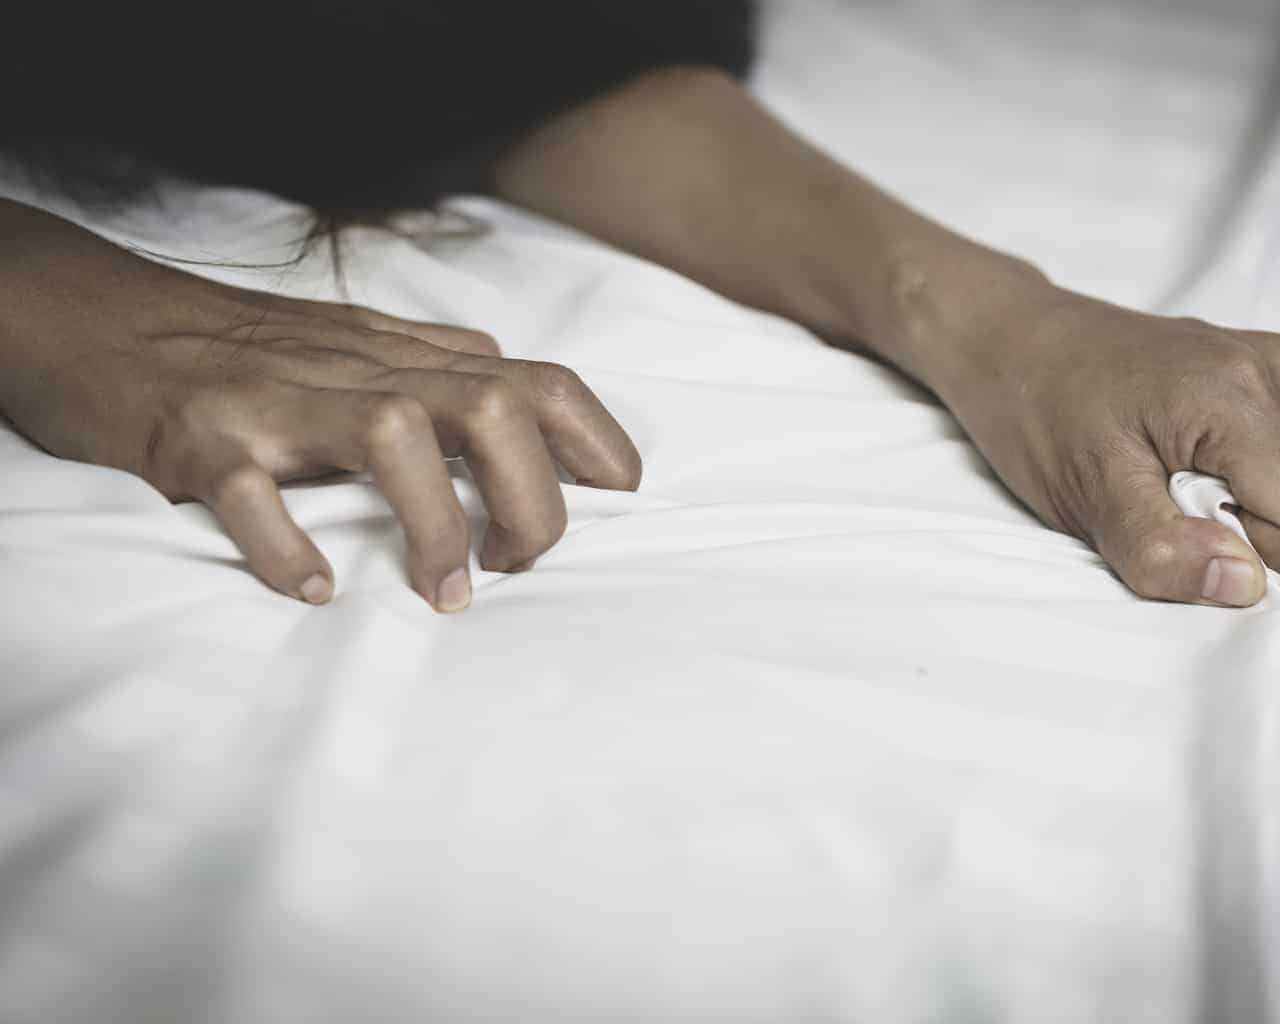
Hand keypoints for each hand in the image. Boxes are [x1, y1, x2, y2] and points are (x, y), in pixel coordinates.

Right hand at [0, 201, 640, 611]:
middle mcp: (351, 370)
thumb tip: (520, 380)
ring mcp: (274, 400)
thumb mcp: (353, 342)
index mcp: (399, 356)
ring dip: (437, 524)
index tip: (619, 500)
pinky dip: (286, 546)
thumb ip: (438, 362)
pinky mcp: (195, 441)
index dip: (596, 440)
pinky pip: (250, 492)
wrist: (91, 315)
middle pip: (492, 406)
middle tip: (516, 566)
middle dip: (534, 498)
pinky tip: (311, 590)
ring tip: (444, 594)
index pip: (536, 378)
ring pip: (393, 432)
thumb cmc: (239, 344)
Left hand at [903, 256, 1279, 607]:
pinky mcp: (1278, 371)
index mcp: (1242, 395)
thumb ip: (1162, 549)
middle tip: (1171, 498)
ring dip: (1260, 506)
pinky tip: (1193, 459)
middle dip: (1258, 530)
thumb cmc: (1039, 413)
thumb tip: (1243, 585)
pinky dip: (1259, 479)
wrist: (1014, 343)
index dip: (1242, 550)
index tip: (1171, 519)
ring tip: (1177, 476)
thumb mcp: (1086, 496)